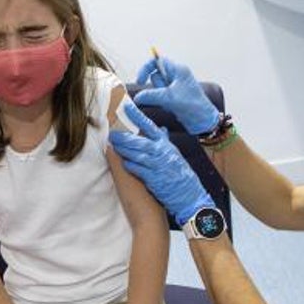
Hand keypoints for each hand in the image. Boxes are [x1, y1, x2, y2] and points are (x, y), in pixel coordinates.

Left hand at [109, 103, 212, 225]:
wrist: (191, 195)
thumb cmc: (181, 175)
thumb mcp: (175, 154)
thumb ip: (165, 142)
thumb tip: (161, 129)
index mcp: (166, 145)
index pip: (149, 127)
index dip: (137, 116)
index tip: (126, 107)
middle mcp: (162, 153)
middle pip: (139, 141)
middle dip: (124, 137)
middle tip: (112, 133)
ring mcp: (158, 166)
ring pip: (137, 154)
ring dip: (124, 150)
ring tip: (113, 145)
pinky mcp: (154, 179)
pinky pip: (139, 170)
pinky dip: (130, 165)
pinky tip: (124, 163)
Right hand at [133, 55, 219, 134]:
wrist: (204, 121)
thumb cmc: (193, 106)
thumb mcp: (169, 98)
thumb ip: (150, 96)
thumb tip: (136, 97)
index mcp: (178, 70)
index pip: (157, 61)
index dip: (146, 69)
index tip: (140, 82)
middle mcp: (176, 76)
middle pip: (155, 76)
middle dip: (157, 88)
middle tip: (166, 97)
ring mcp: (175, 87)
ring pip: (157, 89)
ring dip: (159, 98)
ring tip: (170, 104)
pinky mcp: (174, 97)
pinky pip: (160, 97)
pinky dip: (162, 103)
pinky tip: (172, 109)